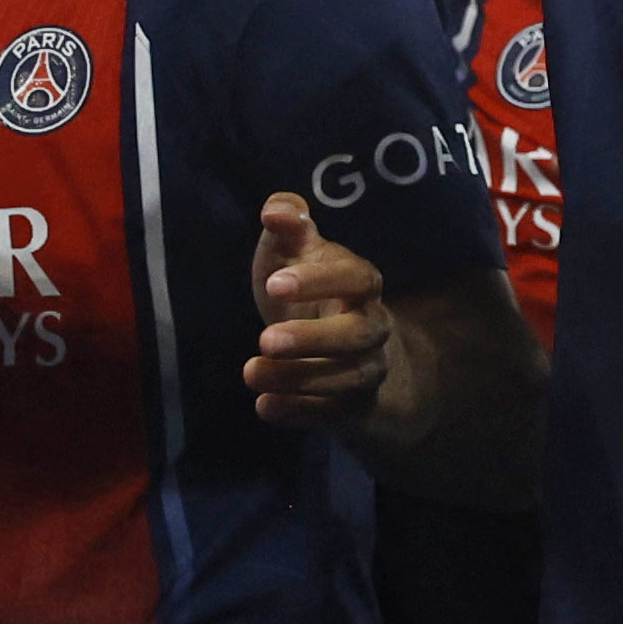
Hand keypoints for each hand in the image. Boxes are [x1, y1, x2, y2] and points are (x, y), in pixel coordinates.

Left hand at [241, 195, 394, 429]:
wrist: (341, 348)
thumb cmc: (309, 288)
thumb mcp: (294, 253)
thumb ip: (288, 227)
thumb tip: (277, 210)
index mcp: (360, 283)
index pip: (357, 278)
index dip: (321, 282)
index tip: (275, 284)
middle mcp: (371, 327)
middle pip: (359, 334)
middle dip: (314, 339)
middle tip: (265, 339)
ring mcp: (367, 368)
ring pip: (348, 378)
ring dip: (300, 379)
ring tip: (250, 372)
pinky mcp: (353, 406)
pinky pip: (336, 413)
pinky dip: (302, 412)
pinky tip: (264, 406)